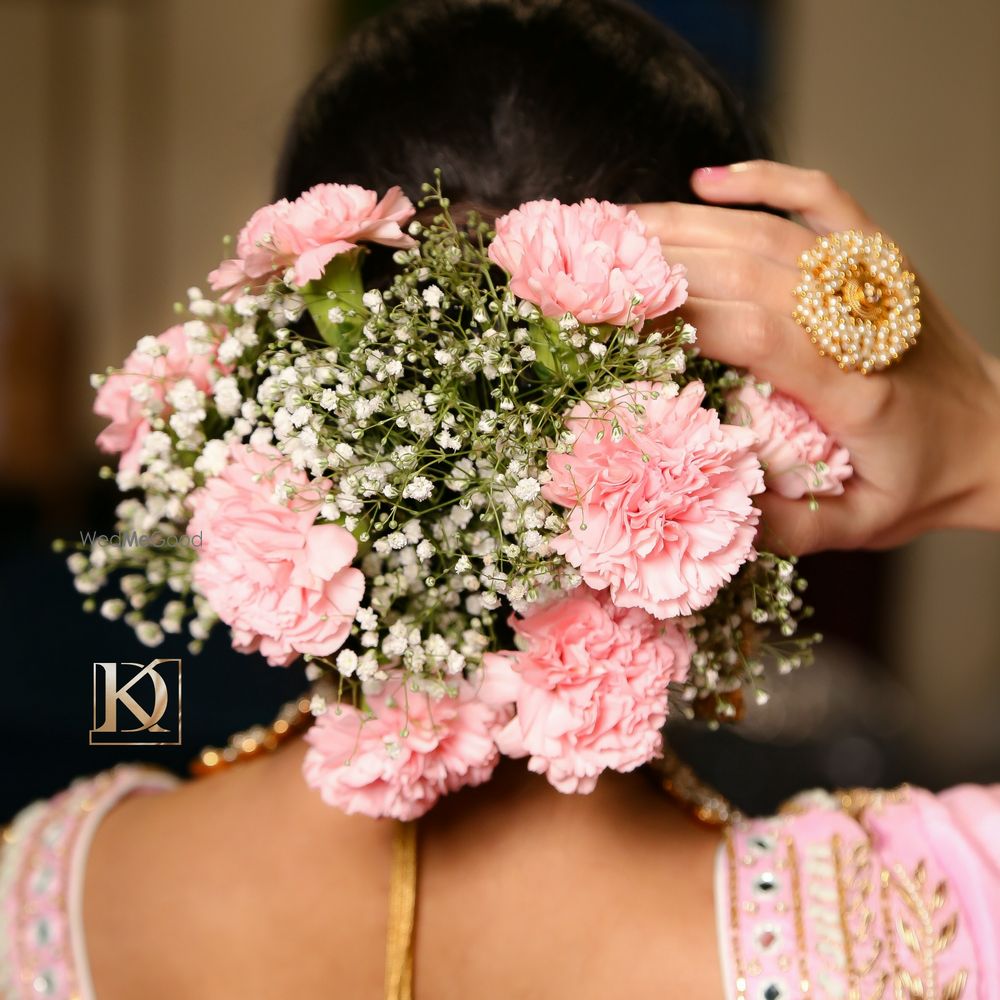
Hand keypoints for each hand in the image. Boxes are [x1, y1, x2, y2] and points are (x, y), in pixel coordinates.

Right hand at [634, 160, 999, 553]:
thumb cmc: (923, 480)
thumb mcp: (860, 526)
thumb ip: (787, 528)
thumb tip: (706, 506)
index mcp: (852, 385)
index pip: (752, 330)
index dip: (676, 317)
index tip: (608, 319)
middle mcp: (859, 317)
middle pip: (744, 268)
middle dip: (657, 264)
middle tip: (585, 265)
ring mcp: (871, 275)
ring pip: (765, 229)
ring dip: (684, 223)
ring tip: (615, 225)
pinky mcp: (877, 254)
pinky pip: (818, 197)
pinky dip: (761, 180)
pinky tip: (704, 182)